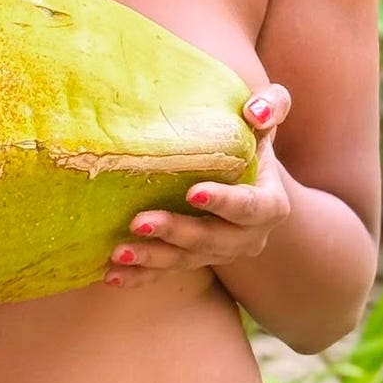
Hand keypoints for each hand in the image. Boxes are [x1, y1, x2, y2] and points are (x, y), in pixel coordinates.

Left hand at [102, 84, 292, 289]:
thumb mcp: (266, 117)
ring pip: (186, 261)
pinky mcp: (191, 261)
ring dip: (152, 258)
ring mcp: (218, 254)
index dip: (225, 202)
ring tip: (119, 251)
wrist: (243, 175)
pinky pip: (165, 273)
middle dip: (176, 233)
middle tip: (139, 222)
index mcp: (268, 204)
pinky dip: (140, 277)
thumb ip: (271, 105)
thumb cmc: (249, 135)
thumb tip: (256, 111)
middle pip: (213, 241)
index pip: (250, 207)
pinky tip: (112, 274)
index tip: (192, 192)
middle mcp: (246, 237)